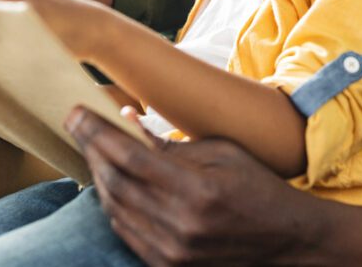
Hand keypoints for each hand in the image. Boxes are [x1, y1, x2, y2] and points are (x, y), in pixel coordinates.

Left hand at [66, 106, 312, 265]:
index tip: (78, 111)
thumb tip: (128, 121)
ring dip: (98, 175)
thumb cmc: (256, 185)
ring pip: (115, 208)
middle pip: (116, 182)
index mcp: (197, 190)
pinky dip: (113, 204)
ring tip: (93, 148)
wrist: (284, 238)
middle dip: (91, 148)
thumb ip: (171, 144)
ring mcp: (172, 251)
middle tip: (77, 123)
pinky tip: (112, 182)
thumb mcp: (221, 152)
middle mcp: (180, 224)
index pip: (131, 156)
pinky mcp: (168, 266)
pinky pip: (125, 232)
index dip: (99, 132)